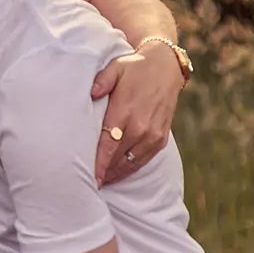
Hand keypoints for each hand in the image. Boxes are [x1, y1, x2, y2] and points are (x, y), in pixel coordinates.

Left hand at [90, 44, 184, 183]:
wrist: (166, 68)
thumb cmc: (134, 68)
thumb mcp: (115, 68)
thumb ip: (101, 81)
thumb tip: (91, 93)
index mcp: (126, 111)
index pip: (108, 144)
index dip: (99, 163)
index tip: (90, 177)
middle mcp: (141, 126)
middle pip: (118, 157)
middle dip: (103, 172)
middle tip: (87, 185)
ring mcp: (153, 134)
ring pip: (131, 162)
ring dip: (116, 174)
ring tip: (101, 183)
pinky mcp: (161, 138)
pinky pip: (144, 159)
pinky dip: (131, 168)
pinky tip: (118, 174)